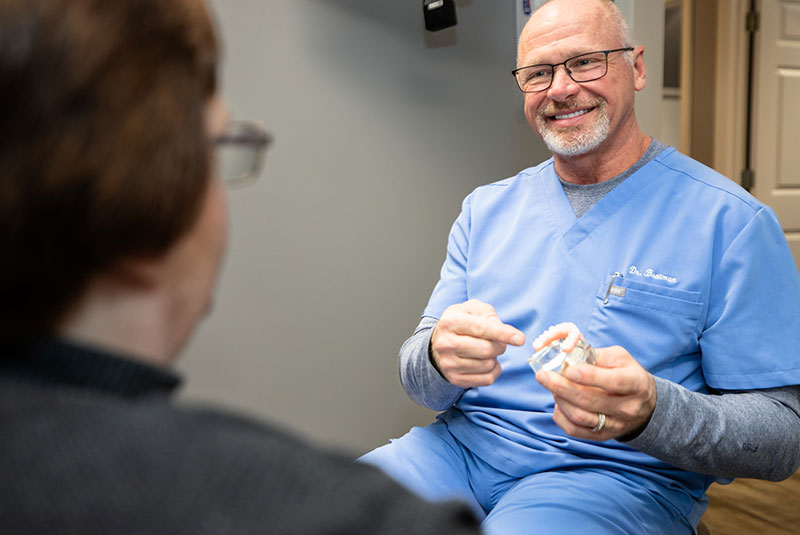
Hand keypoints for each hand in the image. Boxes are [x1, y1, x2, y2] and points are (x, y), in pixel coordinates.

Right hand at [431, 299, 524, 387]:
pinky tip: (487, 362)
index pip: (481, 329)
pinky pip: (486, 379)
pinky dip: (493, 371)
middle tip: (498, 342)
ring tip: (487, 351)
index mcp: (451, 322)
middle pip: (486, 349)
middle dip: (500, 346)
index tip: (520, 339)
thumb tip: (503, 331)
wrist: (437, 343)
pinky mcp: (455, 379)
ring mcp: (449, 363)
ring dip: (495, 358)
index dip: (503, 334)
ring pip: (487, 365)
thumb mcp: (472, 309)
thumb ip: (489, 314)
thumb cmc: (459, 323)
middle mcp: (446, 343)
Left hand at [535, 345, 656, 440]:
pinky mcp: (603, 436)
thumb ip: (598, 355)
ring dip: (559, 399)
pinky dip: (561, 416)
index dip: (589, 376)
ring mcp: (615, 425)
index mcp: (635, 384)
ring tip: (550, 385)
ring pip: (579, 417)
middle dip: (561, 387)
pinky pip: (575, 430)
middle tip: (542, 375)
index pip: (612, 382)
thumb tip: (569, 352)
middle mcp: (627, 408)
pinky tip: (558, 402)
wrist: (644, 406)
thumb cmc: (627, 375)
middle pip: (589, 401)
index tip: (568, 369)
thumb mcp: (621, 358)